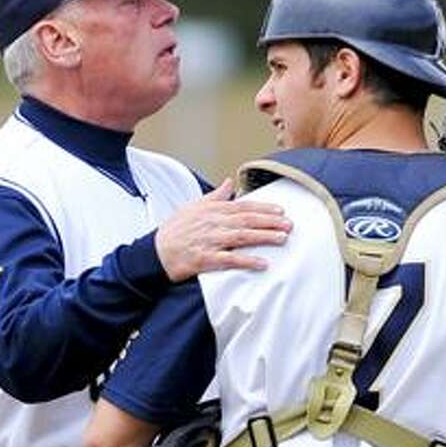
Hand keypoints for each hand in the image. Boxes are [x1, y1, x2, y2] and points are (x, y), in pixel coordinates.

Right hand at [155, 179, 290, 279]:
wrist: (156, 252)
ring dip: (263, 237)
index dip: (264, 207)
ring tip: (282, 239)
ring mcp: (210, 241)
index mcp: (213, 210)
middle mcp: (214, 223)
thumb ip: (215, 195)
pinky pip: (230, 260)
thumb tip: (229, 182)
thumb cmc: (176, 230)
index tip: (281, 210)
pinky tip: (262, 263)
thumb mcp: (194, 206)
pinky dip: (247, 261)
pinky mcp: (206, 259)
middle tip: (289, 224)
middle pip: (247, 220)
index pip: (243, 206)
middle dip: (270, 221)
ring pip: (242, 237)